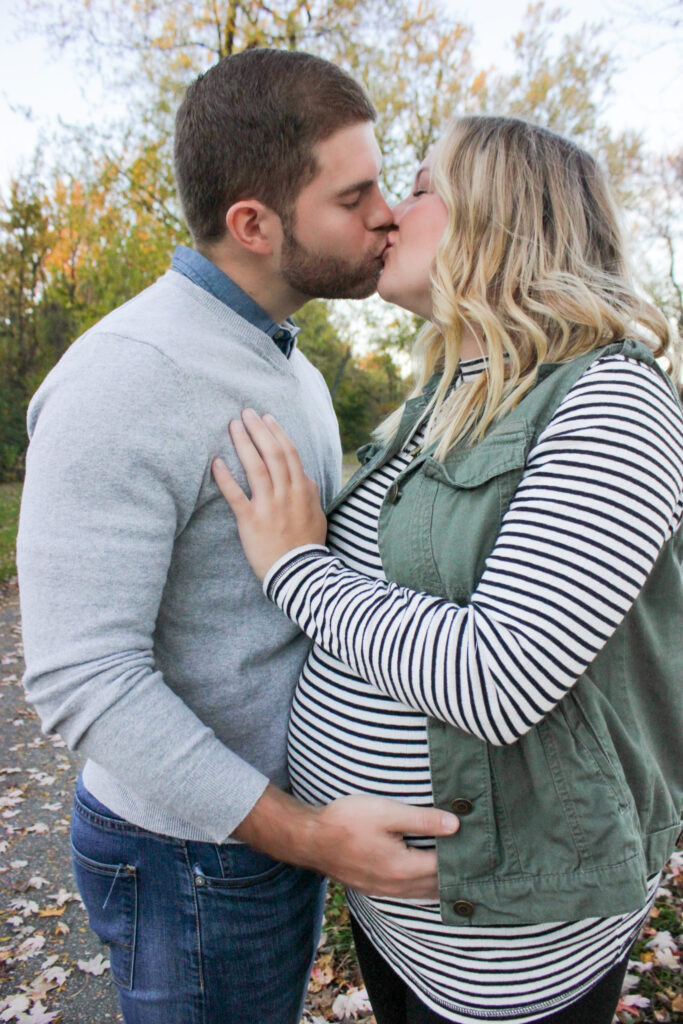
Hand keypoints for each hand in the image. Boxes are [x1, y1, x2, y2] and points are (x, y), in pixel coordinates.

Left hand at [212, 409, 327, 580]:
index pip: (289, 453)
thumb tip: (304, 476)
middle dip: (258, 430)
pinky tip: (215, 462)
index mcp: (303, 489)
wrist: (301, 573)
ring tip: (233, 426)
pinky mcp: (251, 521)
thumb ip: (310, 492)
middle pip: (272, 453)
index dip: (276, 432)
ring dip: (243, 443)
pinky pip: (236, 495)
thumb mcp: (317, 514)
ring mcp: (269, 506)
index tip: (266, 418)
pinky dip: (225, 478)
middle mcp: (286, 493)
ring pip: (255, 467)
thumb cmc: (308, 544)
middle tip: (246, 413)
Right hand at [234, 786, 459, 899]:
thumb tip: (456, 825)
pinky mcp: (373, 887)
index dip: (464, 858)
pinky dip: (424, 884)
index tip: (482, 847)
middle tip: (479, 862)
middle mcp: (396, 886)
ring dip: (442, 883)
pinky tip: (428, 872)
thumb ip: (422, 820)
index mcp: (402, 868)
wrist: (310, 837)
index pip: (445, 868)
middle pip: (437, 886)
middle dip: (458, 875)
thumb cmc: (346, 820)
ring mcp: (383, 890)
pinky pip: (408, 892)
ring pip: (423, 892)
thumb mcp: (386, 812)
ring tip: (460, 868)